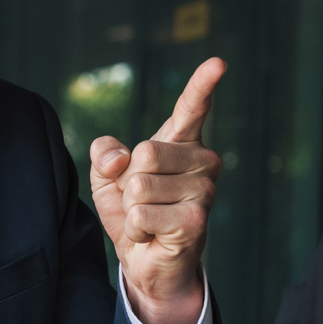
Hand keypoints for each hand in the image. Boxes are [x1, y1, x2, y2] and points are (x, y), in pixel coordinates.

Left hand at [89, 58, 224, 323]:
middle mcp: (202, 162)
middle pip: (145, 152)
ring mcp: (203, 191)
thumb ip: (104, 153)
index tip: (218, 62)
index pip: (192, 108)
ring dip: (131, 209)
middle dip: (128, 182)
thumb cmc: (132, 211)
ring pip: (139, 186)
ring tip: (149, 219)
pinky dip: (135, 229)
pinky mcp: (195, 220)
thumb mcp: (106, 177)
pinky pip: (141, 214)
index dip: (203, 85)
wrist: (145, 261)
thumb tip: (121, 159)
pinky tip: (153, 235)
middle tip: (143, 202)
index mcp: (182, 143)